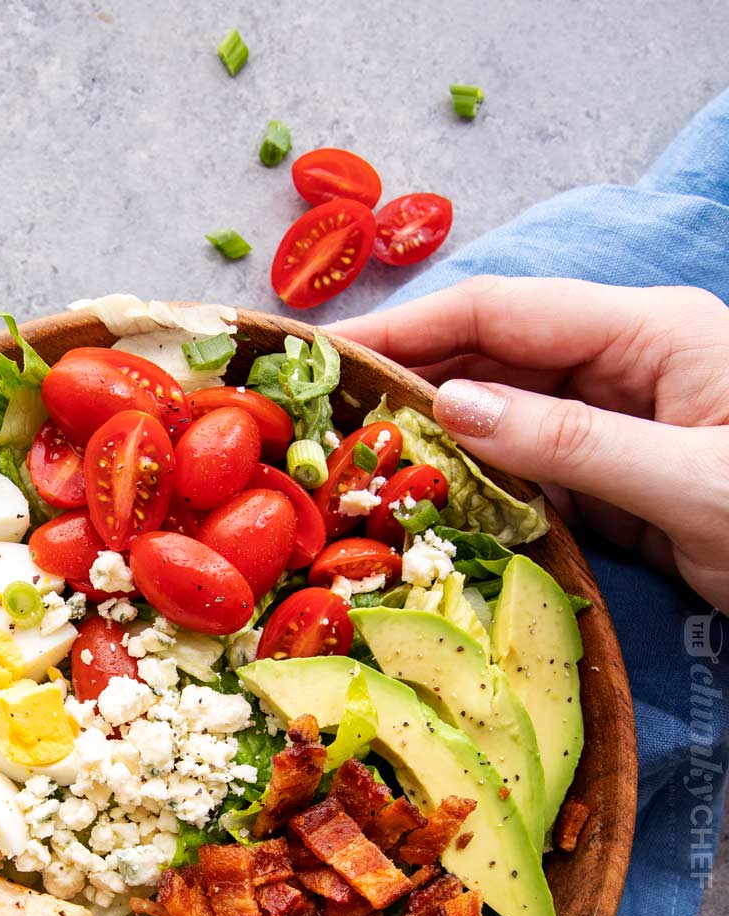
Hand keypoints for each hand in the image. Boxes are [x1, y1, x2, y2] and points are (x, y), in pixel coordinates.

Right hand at [333, 276, 728, 609]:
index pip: (502, 311)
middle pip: (489, 357)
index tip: (329, 351)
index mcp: (649, 333)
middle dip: (406, 383)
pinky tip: (422, 506)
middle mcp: (622, 365)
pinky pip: (523, 470)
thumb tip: (450, 409)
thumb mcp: (690, 481)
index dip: (409, 325)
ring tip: (354, 467)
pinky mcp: (610, 476)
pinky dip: (471, 486)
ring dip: (431, 441)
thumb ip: (569, 443)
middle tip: (323, 421)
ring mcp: (614, 421)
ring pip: (498, 416)